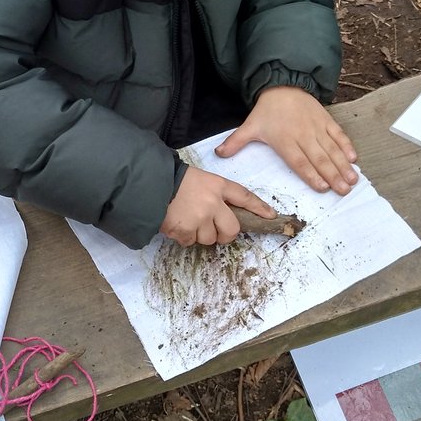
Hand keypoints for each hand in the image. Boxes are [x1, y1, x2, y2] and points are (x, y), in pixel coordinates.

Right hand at [160, 166, 276, 246]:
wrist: (150, 183)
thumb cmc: (175, 180)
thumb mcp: (200, 179)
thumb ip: (215, 195)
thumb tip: (224, 216)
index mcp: (218, 185)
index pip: (244, 196)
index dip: (259, 208)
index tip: (270, 215)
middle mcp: (212, 202)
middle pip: (231, 230)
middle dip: (225, 235)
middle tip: (213, 230)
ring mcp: (199, 217)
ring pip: (209, 239)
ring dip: (199, 234)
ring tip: (186, 219)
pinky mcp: (184, 230)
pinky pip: (189, 241)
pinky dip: (182, 236)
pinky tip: (175, 222)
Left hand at [216, 86, 357, 195]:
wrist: (283, 85)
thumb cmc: (267, 110)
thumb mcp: (250, 126)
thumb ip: (236, 142)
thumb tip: (218, 155)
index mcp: (284, 140)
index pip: (299, 161)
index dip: (311, 174)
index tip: (322, 188)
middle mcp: (303, 135)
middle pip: (319, 158)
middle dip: (333, 175)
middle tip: (344, 190)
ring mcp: (316, 127)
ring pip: (332, 149)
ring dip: (343, 165)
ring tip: (353, 180)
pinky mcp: (326, 120)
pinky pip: (338, 134)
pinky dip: (346, 146)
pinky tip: (354, 159)